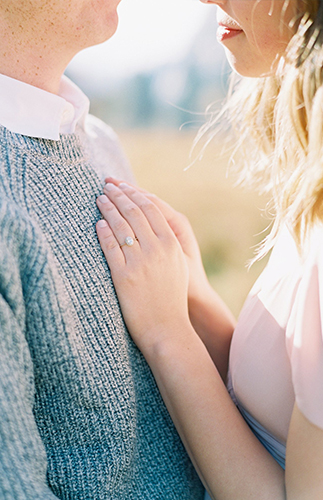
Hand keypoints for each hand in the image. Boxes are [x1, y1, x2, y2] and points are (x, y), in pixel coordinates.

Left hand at [104, 178, 211, 304]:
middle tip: (107, 185)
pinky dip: (103, 232)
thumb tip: (152, 223)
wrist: (167, 329)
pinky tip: (98, 223)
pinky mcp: (124, 276)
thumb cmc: (172, 298)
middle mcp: (157, 249)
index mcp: (172, 244)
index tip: (123, 185)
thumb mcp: (177, 265)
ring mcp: (140, 262)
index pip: (150, 208)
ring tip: (99, 199)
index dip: (134, 193)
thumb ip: (167, 242)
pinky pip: (110, 247)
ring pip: (120, 225)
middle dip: (118, 194)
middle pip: (134, 212)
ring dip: (108, 208)